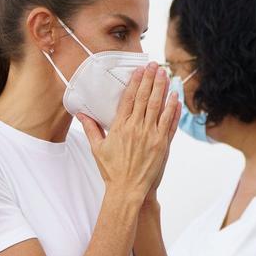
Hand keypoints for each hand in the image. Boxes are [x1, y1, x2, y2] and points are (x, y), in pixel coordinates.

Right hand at [79, 63, 180, 201]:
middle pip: (145, 98)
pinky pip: (169, 123)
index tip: (139, 70)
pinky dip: (173, 109)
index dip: (135, 82)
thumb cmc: (111, 171)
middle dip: (150, 79)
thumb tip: (81, 114)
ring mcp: (151, 136)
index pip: (129, 99)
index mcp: (120, 127)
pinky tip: (175, 97)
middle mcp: (136, 128)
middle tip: (154, 65)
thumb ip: (90, 129)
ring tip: (165, 75)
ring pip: (158, 107)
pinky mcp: (162, 145)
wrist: (127, 190)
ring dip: (162, 89)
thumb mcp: (97, 149)